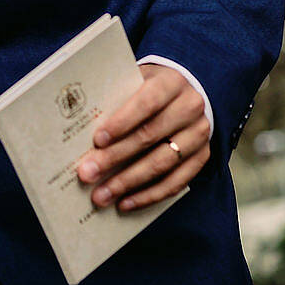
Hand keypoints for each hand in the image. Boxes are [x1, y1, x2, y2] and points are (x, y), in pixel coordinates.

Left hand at [75, 64, 211, 212]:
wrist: (185, 94)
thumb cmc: (150, 89)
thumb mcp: (136, 81)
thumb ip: (117, 97)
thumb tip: (82, 125)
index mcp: (171, 82)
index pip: (146, 103)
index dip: (122, 122)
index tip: (97, 140)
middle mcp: (190, 107)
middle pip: (150, 135)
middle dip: (115, 157)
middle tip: (88, 173)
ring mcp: (199, 134)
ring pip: (162, 163)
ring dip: (128, 182)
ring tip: (102, 195)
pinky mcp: (202, 157)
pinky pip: (175, 182)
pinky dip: (148, 195)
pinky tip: (125, 202)